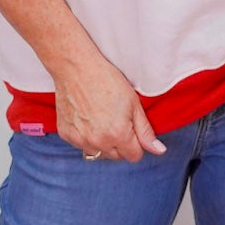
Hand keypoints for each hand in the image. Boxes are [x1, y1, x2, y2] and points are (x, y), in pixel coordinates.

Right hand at [52, 51, 167, 161]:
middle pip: (117, 156)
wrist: (76, 68)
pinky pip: (81, 145)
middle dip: (120, 144)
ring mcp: (80, 139)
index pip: (134, 156)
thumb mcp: (133, 103)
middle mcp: (98, 141)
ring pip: (98, 153)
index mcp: (118, 135)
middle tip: (117, 120)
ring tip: (101, 119)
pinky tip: (87, 118)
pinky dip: (86, 137)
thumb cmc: (106, 80)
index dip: (137, 143)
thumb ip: (145, 131)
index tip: (132, 128)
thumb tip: (158, 150)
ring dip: (103, 142)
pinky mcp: (66, 134)